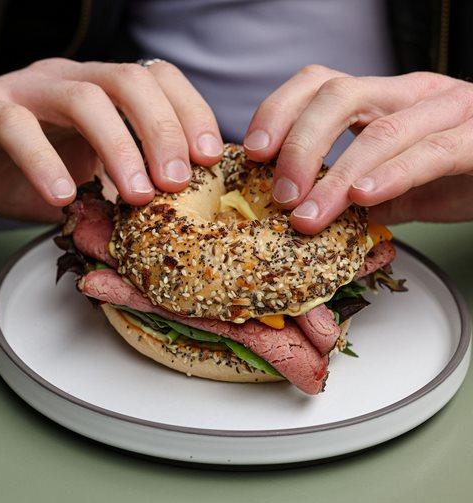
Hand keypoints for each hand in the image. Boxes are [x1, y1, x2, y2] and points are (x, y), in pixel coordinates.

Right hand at [0, 58, 222, 222]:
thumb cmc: (13, 165)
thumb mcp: (76, 179)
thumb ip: (112, 192)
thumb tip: (166, 227)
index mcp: (97, 89)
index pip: (157, 80)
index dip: (190, 112)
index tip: (210, 157)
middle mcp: (68, 79)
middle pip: (129, 80)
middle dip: (164, 129)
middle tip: (177, 181)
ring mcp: (26, 90)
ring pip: (83, 97)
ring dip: (118, 145)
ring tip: (135, 194)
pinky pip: (17, 126)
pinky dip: (44, 160)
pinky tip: (61, 194)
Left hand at [242, 65, 472, 232]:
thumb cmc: (454, 178)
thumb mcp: (388, 185)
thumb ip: (346, 192)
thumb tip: (291, 213)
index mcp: (382, 99)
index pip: (318, 84)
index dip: (278, 112)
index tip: (252, 153)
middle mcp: (411, 94)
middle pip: (339, 96)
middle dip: (299, 146)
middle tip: (279, 196)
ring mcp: (449, 109)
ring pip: (382, 129)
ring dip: (336, 177)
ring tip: (309, 216)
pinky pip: (433, 150)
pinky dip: (392, 174)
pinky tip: (363, 196)